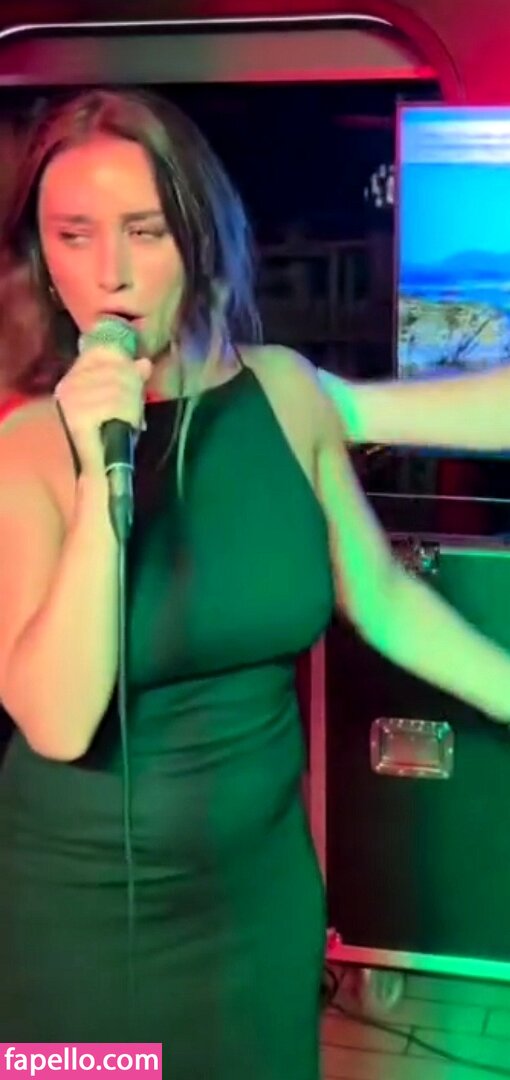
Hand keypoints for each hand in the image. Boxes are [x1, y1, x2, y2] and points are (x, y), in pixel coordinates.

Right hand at [54, 348, 151, 477]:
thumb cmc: (110, 439)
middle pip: (118, 366)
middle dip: (135, 388)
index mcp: (74, 378)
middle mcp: (69, 385)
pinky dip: (131, 415)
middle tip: (134, 411)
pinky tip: (129, 427)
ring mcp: (72, 400)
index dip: (126, 362)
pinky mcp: (79, 416)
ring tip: (131, 421)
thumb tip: (144, 362)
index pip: (104, 351)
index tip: (134, 381)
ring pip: (122, 386)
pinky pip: (118, 403)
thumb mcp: (121, 404)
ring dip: (134, 405)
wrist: (99, 474)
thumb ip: (130, 381)